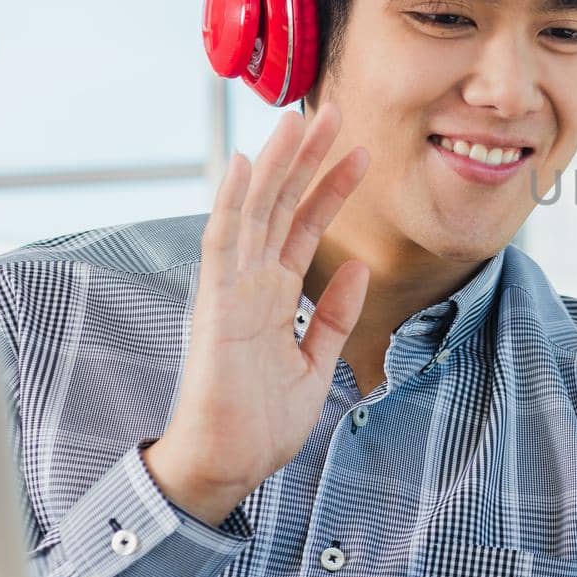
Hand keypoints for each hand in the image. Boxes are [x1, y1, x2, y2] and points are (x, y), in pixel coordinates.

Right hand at [142, 107, 369, 524]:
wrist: (228, 464)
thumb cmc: (261, 421)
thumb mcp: (317, 362)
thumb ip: (335, 315)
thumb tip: (360, 269)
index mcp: (274, 295)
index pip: (305, 227)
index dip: (331, 187)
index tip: (359, 152)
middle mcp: (251, 282)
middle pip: (281, 205)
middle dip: (307, 159)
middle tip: (334, 111)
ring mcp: (231, 289)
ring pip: (254, 210)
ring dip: (276, 164)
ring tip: (298, 119)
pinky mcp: (217, 305)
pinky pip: (223, 244)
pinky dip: (232, 202)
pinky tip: (242, 164)